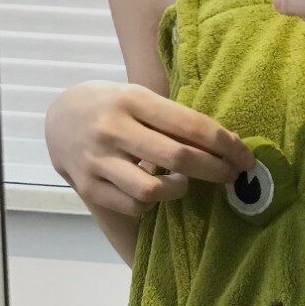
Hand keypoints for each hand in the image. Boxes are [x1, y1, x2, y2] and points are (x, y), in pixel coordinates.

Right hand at [44, 80, 255, 216]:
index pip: (190, 125)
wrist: (58, 119)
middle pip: (179, 158)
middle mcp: (114, 128)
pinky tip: (152, 193)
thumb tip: (227, 144)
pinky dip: (150, 205)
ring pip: (152, 191)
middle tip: (231, 176)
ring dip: (178, 191)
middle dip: (215, 170)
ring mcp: (98, 160)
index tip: (246, 158)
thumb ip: (172, 118)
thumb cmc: (112, 108)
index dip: (225, 144)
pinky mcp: (89, 187)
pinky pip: (133, 207)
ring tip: (182, 184)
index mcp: (132, 100)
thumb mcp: (138, 98)